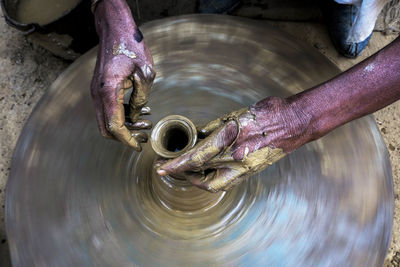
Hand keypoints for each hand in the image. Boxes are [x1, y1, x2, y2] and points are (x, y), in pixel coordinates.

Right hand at [90, 0, 155, 150]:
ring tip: (146, 122)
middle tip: (144, 135)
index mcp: (108, 91)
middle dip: (126, 136)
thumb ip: (140, 99)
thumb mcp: (145, 74)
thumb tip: (136, 116)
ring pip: (107, 120)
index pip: (114, 126)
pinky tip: (141, 109)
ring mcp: (96, 92)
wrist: (115, 31)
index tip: (139, 146)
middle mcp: (98, 94)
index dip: (127, 140)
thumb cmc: (131, 48)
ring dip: (126, 125)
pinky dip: (123, 114)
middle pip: (106, 129)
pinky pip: (109, 109)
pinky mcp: (100, 89)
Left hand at [157, 97, 311, 191]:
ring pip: (213, 183)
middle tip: (170, 168)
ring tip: (187, 170)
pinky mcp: (250, 172)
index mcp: (230, 140)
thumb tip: (196, 136)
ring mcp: (244, 168)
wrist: (293, 123)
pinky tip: (207, 171)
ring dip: (196, 178)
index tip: (161, 169)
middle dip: (181, 172)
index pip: (195, 158)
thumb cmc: (265, 113)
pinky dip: (212, 178)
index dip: (175, 165)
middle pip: (200, 174)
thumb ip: (213, 128)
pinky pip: (226, 181)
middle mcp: (236, 158)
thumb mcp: (234, 115)